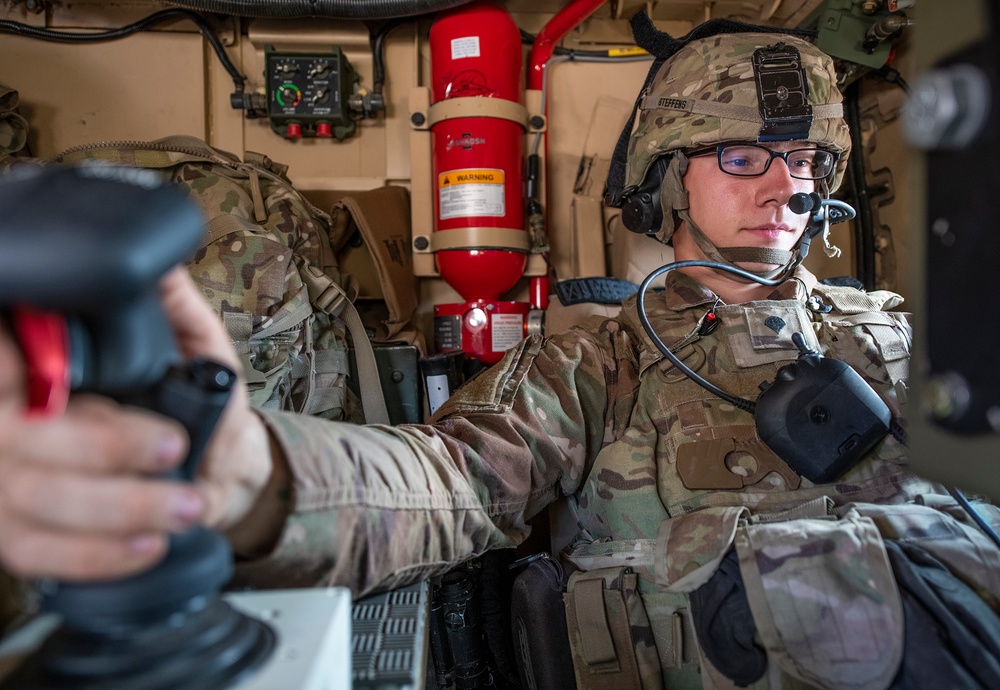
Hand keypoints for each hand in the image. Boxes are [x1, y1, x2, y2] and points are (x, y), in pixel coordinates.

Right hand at [0, 268, 275, 580]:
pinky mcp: (21, 532)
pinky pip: (36, 553)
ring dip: (114, 507)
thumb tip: (162, 264)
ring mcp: (7, 479)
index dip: (24, 369)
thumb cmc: (200, 404)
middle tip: (174, 446)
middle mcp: (11, 420)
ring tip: (184, 504)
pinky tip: (146, 544)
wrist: (215, 470)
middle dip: (100, 447)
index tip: (84, 388)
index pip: (7, 366)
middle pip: (16, 437)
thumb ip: (176, 310)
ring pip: (29, 498)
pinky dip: (95, 554)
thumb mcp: (197, 349)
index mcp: (40, 370)